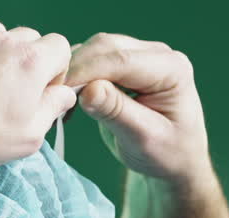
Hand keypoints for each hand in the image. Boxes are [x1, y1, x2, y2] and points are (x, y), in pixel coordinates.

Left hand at [0, 20, 75, 169]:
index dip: (54, 69)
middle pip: (30, 39)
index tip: (40, 89)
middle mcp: (6, 40)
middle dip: (26, 61)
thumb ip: (53, 109)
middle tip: (9, 89)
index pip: (60, 46)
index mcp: (32, 62)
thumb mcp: (28, 137)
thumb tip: (63, 94)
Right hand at [66, 33, 213, 185]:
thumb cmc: (166, 154)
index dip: (87, 72)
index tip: (60, 92)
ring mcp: (140, 56)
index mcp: (172, 69)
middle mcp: (157, 54)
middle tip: (53, 99)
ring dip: (74, 71)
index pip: (122, 60)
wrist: (174, 161)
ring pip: (96, 49)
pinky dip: (77, 75)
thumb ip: (117, 112)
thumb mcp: (144, 139)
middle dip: (77, 69)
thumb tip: (88, 90)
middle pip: (106, 47)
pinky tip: (70, 99)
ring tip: (61, 102)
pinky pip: (93, 59)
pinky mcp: (124, 64)